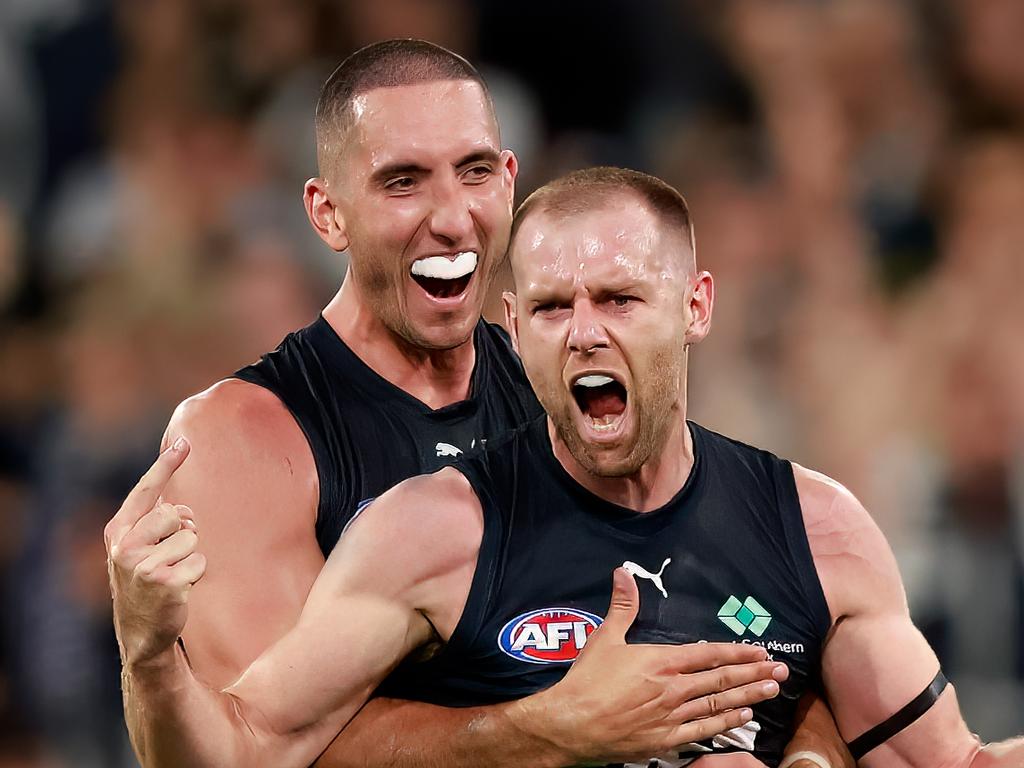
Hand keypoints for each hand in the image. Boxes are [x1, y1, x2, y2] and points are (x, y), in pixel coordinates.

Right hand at [105, 438, 205, 669]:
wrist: (141, 634)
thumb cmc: (146, 583)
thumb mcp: (140, 550)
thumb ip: (156, 523)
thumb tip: (184, 509)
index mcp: (118, 532)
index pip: (146, 490)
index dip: (167, 464)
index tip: (185, 441)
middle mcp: (124, 545)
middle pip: (176, 513)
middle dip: (183, 532)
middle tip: (169, 556)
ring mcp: (142, 565)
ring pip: (192, 538)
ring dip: (190, 556)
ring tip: (172, 575)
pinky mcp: (165, 582)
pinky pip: (200, 562)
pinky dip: (196, 574)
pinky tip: (179, 590)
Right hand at [518, 568, 787, 763]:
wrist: (573, 723)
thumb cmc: (587, 680)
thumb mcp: (604, 637)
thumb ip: (622, 606)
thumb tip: (623, 572)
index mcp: (661, 661)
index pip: (709, 654)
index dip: (738, 652)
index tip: (761, 650)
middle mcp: (674, 688)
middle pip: (722, 679)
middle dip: (754, 672)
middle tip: (781, 670)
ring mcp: (672, 716)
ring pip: (719, 705)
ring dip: (748, 696)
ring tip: (771, 690)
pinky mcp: (666, 739)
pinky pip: (704, 731)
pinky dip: (726, 724)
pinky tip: (743, 718)